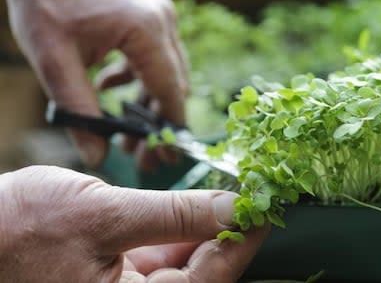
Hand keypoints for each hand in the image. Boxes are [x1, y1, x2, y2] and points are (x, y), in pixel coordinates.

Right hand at [0, 166, 268, 281]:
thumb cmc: (23, 229)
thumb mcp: (106, 215)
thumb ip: (174, 215)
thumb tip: (231, 206)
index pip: (211, 279)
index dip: (242, 240)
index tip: (266, 208)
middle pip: (204, 273)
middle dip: (228, 233)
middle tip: (252, 197)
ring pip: (186, 262)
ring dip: (206, 228)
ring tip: (228, 197)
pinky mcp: (121, 270)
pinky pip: (164, 253)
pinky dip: (182, 229)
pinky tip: (195, 206)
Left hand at [1, 0, 187, 168]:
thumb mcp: (54, 61)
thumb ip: (79, 111)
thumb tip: (98, 156)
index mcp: (145, 29)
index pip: (171, 89)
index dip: (170, 127)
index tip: (165, 156)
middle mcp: (161, 20)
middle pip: (173, 84)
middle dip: (159, 123)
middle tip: (143, 156)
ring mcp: (157, 15)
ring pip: (166, 72)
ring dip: (148, 103)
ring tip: (127, 134)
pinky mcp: (147, 16)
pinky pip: (155, 56)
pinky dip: (138, 79)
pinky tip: (108, 86)